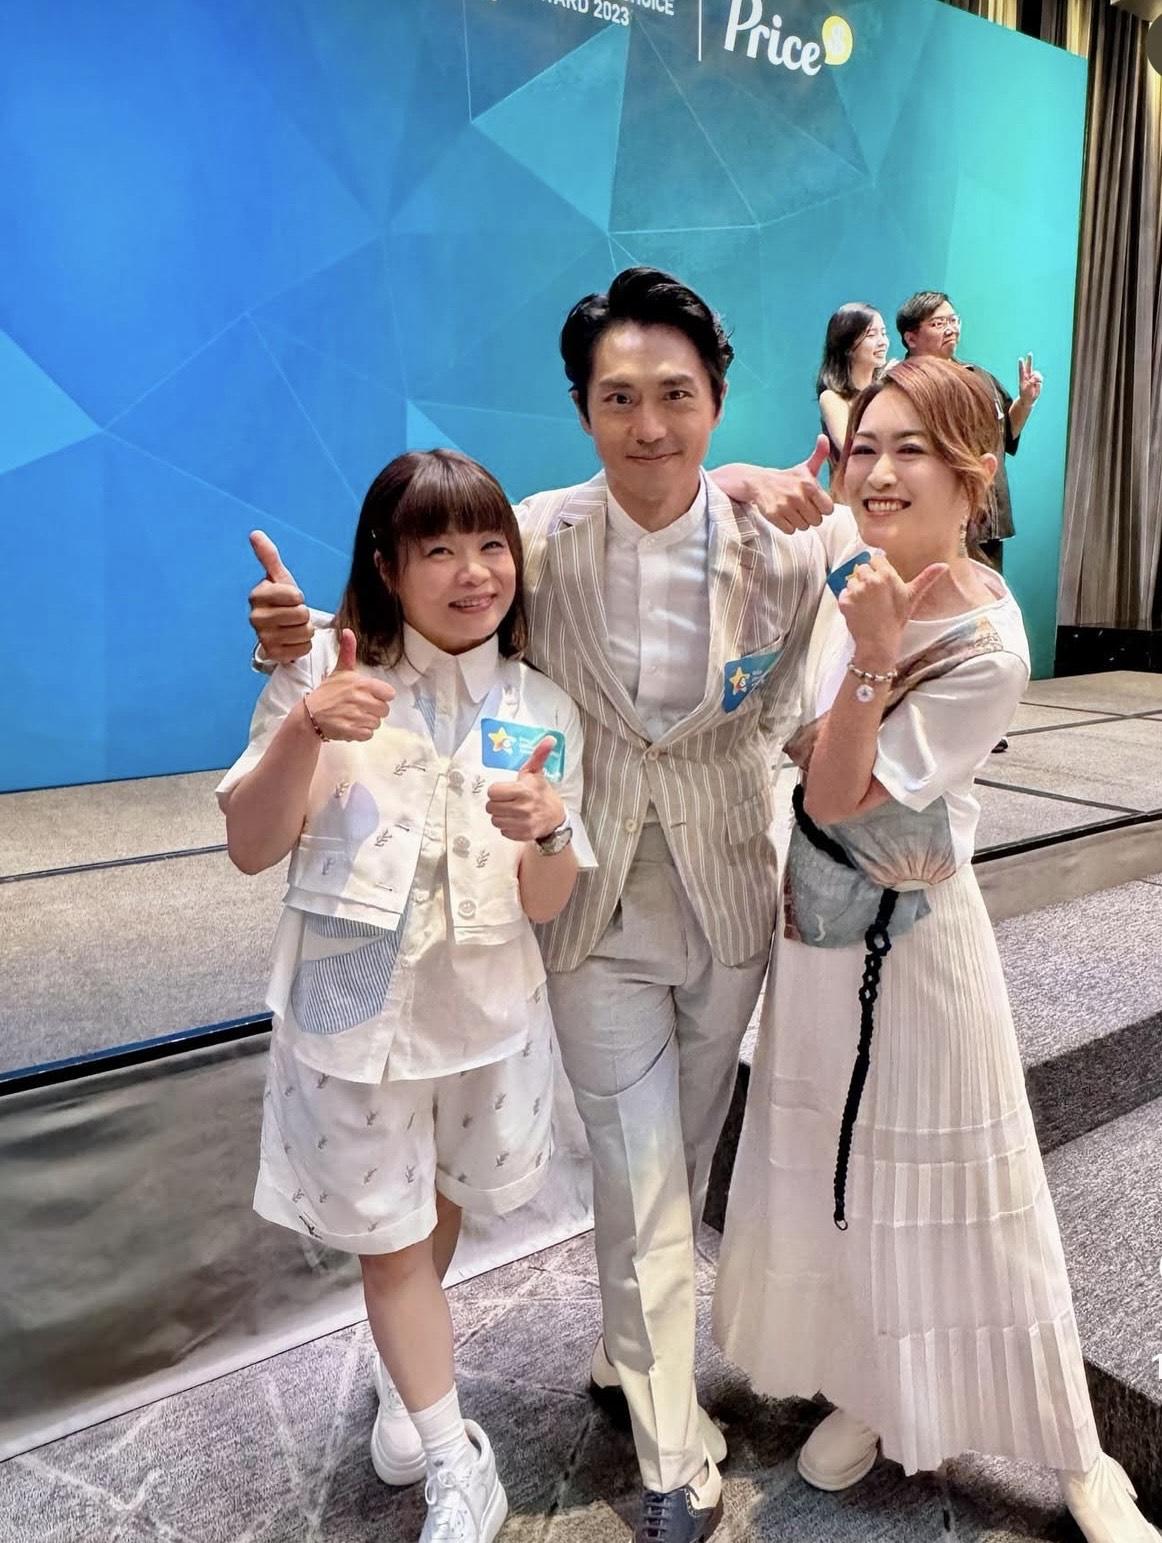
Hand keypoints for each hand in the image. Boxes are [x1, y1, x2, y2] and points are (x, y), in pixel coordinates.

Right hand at [249, 530, 313, 662]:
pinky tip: (293, 640)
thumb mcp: (279, 577)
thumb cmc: (282, 599)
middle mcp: (255, 617)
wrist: (279, 628)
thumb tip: (255, 533)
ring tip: (294, 626)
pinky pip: (303, 649)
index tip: (291, 598)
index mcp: (257, 595)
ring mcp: (263, 638)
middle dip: (303, 614)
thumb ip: (269, 556)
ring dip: (305, 630)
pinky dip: (303, 645)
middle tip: (294, 614)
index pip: (294, 595)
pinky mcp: (273, 655)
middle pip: (300, 614)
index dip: (298, 596)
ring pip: (304, 632)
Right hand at [303, 629, 393, 741]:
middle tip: (358, 708)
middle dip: (373, 711)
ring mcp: (356, 716)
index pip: (389, 694)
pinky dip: (360, 733)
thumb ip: (347, 652)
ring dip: (366, 722)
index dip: (380, 696)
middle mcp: (360, 699)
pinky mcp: (351, 731)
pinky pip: (368, 735)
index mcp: (361, 684)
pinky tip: (349, 726)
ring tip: (352, 717)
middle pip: (384, 710)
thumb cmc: (327, 693)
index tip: (368, 696)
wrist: (309, 715)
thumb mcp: (339, 671)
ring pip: (376, 723)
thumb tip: (347, 630)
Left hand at [485, 737, 565, 843]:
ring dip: (501, 816)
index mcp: (523, 790)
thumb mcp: (537, 773)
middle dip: (497, 804)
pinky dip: (507, 827)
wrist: (556, 817)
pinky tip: (516, 821)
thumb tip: (549, 739)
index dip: (497, 791)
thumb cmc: (541, 792)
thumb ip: (539, 755)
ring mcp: (523, 823)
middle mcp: (523, 808)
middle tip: (508, 801)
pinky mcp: (523, 835)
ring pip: (495, 821)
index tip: (506, 790)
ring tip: (511, 811)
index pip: (492, 792)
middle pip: (491, 807)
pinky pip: (503, 832)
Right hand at [711, 435, 832, 533]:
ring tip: (791, 510)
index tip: (814, 502)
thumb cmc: (787, 478)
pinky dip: (787, 526)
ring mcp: (785, 506)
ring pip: (803, 527)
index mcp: (810, 484)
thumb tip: (823, 437)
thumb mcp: (804, 467)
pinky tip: (783, 515)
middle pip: (816, 521)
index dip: (822, 508)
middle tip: (801, 506)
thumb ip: (819, 455)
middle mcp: (798, 495)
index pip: (828, 509)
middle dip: (810, 516)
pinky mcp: (773, 514)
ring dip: (798, 522)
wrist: (759, 482)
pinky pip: (789, 531)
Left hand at [838, 555, 947, 660]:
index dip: (878, 569)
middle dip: (866, 578)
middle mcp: (870, 579)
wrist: (879, 642)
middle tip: (874, 595)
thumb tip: (943, 565)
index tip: (882, 582)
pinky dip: (848, 600)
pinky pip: (843, 593)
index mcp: (887, 575)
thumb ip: (926, 578)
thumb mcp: (913, 597)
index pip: (876, 559)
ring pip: (851, 580)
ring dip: (856, 589)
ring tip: (867, 604)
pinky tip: (858, 610)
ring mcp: (856, 590)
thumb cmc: (897, 619)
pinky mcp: (844, 600)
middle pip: (862, 567)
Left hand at [1017, 353, 1042, 405]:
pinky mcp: (1037, 380)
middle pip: (1029, 367)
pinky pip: (1040, 378)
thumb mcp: (1026, 390)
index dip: (1021, 365)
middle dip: (1030, 360)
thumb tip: (1035, 378)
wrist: (1028, 400)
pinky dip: (1040, 381)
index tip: (1020, 359)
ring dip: (1037, 378)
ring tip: (1034, 384)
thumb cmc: (1025, 395)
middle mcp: (1027, 377)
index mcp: (1022, 379)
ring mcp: (1033, 378)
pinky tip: (1037, 385)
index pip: (1022, 370)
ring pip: (1037, 374)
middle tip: (1029, 353)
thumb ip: (1030, 383)